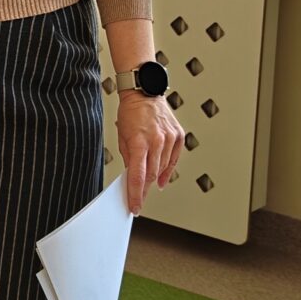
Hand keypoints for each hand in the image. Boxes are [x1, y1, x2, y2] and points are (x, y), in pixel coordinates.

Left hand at [115, 92, 184, 213]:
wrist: (145, 93)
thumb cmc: (130, 112)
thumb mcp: (122, 136)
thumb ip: (129, 158)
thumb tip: (132, 176)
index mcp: (139, 141)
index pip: (137, 176)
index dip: (135, 194)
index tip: (134, 206)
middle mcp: (157, 141)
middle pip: (151, 175)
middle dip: (143, 190)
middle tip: (138, 200)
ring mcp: (169, 138)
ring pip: (163, 168)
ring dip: (154, 180)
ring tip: (147, 187)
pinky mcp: (178, 136)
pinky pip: (173, 159)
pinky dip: (167, 170)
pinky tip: (161, 179)